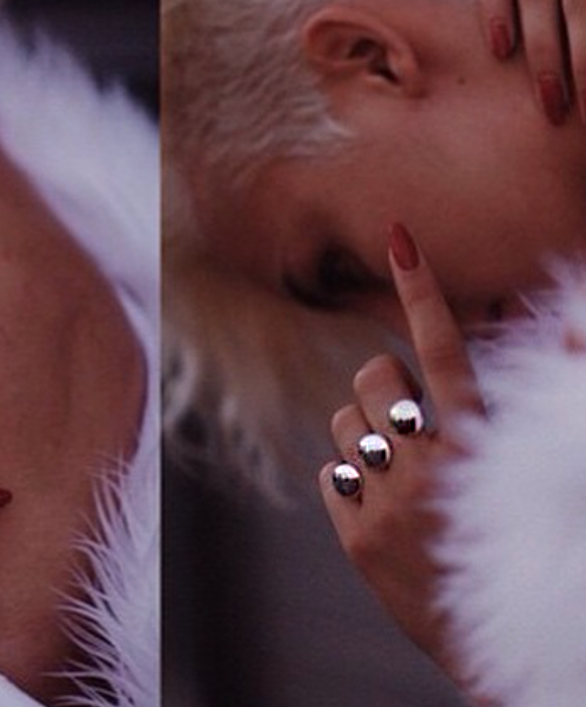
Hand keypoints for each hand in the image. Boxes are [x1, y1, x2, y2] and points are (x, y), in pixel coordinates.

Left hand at [319, 223, 485, 685]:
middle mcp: (431, 464)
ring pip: (343, 421)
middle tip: (409, 426)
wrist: (494, 645)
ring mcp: (387, 500)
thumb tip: (552, 327)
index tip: (400, 236)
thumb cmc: (508, 546)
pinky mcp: (354, 534)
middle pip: (372, 374)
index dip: (423, 288)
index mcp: (481, 444)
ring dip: (366, 438)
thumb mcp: (519, 472)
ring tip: (399, 476)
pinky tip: (381, 512)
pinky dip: (349, 484)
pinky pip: (329, 473)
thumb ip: (504, 410)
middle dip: (384, 389)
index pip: (447, 347)